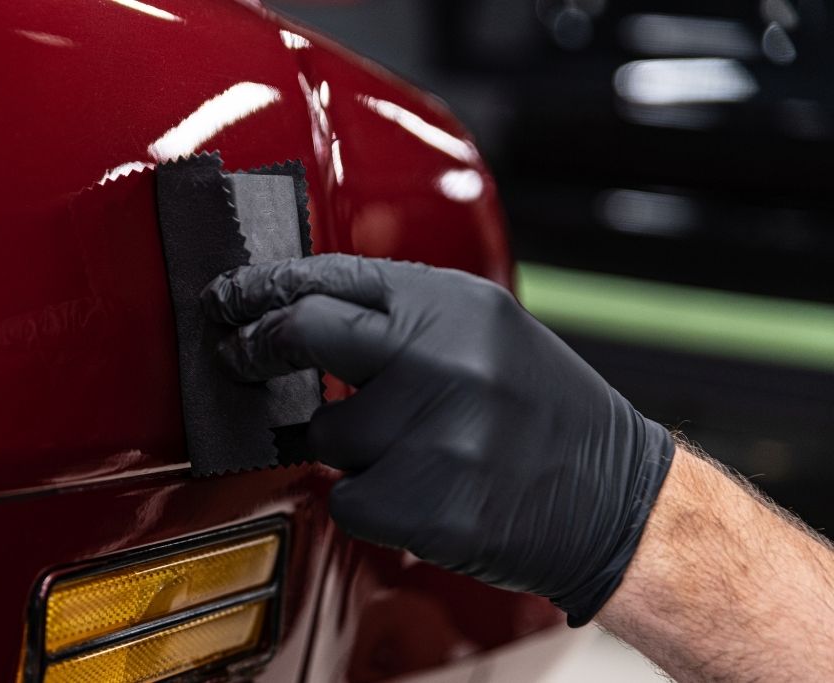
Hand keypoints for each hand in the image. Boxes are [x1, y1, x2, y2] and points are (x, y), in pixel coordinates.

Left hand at [201, 254, 673, 623]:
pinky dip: (367, 497)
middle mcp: (442, 360)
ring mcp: (430, 434)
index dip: (265, 287)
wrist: (614, 498)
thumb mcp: (487, 332)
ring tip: (412, 449)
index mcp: (457, 306)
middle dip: (256, 346)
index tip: (229, 298)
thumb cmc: (544, 413)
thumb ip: (405, 315)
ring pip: (324, 433)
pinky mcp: (421, 504)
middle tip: (238, 354)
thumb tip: (306, 310)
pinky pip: (345, 496)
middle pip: (304, 334)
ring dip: (346, 445)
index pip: (332, 276)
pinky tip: (421, 490)